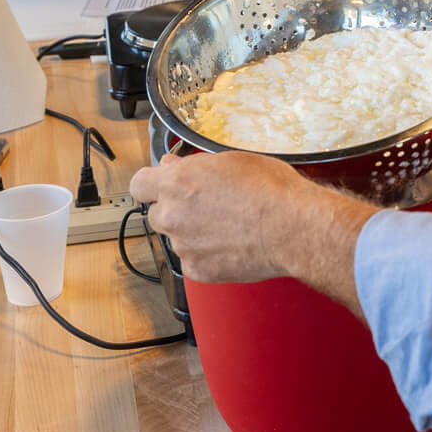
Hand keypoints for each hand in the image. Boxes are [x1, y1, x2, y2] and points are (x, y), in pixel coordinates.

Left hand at [130, 150, 372, 288]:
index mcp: (176, 183)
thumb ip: (194, 166)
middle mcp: (172, 215)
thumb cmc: (270, 190)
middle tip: (206, 206)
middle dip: (176, 210)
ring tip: (228, 226)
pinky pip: (193, 260)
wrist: (292, 228)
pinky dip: (207, 254)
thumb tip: (174, 166)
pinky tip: (231, 244)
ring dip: (193, 233)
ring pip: (177, 238)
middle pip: (157, 213)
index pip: (139, 184)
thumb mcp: (232, 161)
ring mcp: (183, 246)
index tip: (163, 186)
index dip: (152, 185)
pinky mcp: (197, 270)